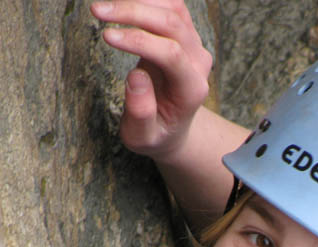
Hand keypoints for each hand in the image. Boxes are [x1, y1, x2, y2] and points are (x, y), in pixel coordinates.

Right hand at [90, 0, 212, 162]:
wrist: (171, 127)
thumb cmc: (155, 133)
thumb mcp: (143, 138)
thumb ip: (141, 113)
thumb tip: (137, 77)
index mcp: (191, 91)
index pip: (171, 54)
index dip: (139, 40)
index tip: (106, 36)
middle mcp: (198, 64)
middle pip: (172, 23)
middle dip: (133, 12)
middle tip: (96, 10)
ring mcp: (195, 46)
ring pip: (172, 7)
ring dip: (137, 1)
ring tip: (102, 7)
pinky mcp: (185, 33)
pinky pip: (170, 4)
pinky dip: (145, 0)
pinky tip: (121, 4)